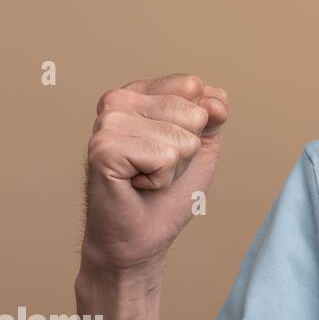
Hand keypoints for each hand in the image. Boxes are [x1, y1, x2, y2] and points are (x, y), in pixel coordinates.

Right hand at [80, 74, 229, 277]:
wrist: (143, 234)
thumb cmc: (171, 188)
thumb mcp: (204, 143)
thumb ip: (214, 114)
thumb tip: (211, 104)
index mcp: (140, 91)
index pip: (194, 86)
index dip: (199, 125)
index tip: (172, 145)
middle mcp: (118, 100)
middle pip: (194, 113)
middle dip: (187, 149)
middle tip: (158, 166)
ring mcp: (107, 122)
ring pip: (183, 138)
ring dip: (173, 167)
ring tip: (146, 176)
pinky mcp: (103, 149)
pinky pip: (166, 157)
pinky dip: (161, 179)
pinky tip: (136, 184)